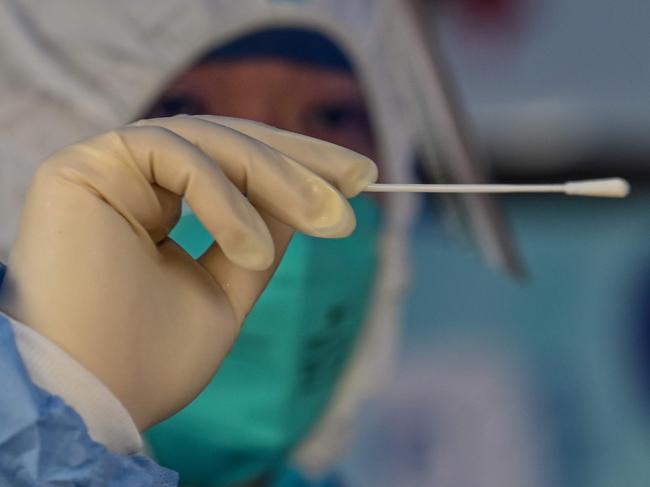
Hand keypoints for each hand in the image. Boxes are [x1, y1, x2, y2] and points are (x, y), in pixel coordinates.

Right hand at [0, 115, 376, 429]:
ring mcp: (106, 168)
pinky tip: (252, 249)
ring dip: (278, 176)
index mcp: (156, 208)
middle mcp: (131, 180)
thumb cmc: (153, 360)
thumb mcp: (230, 288)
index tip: (358, 179)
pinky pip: (175, 155)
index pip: (231, 166)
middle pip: (225, 140)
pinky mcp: (84, 166)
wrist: (91, 403)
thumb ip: (261, 232)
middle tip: (360, 180)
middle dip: (299, 158)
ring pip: (209, 141)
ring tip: (329, 220)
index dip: (294, 165)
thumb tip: (308, 194)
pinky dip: (223, 197)